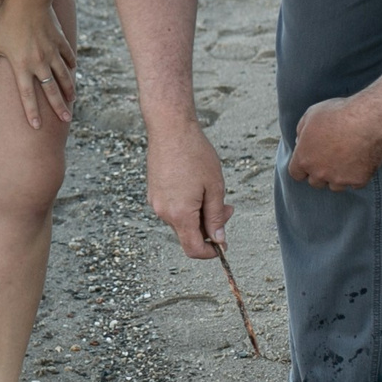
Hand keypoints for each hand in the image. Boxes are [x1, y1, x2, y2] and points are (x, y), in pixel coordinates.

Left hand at [0, 0, 76, 128]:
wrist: (28, 0)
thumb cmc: (5, 21)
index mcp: (22, 67)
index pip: (27, 96)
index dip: (32, 112)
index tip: (37, 126)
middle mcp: (39, 63)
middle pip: (51, 91)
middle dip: (59, 107)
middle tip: (67, 119)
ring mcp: (52, 52)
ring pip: (64, 76)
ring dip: (69, 89)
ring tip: (72, 100)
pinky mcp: (60, 41)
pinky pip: (68, 57)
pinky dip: (71, 66)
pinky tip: (73, 72)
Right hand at [146, 124, 231, 257]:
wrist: (170, 129)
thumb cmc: (194, 154)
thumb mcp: (215, 187)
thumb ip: (216, 217)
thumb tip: (219, 239)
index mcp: (180, 214)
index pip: (193, 249)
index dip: (210, 252)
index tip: (223, 245)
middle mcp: (163, 212)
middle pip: (188, 234)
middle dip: (209, 227)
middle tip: (227, 207)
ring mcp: (156, 202)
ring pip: (181, 221)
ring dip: (198, 214)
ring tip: (211, 191)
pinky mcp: (154, 192)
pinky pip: (173, 208)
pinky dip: (187, 206)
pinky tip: (196, 186)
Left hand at [287, 96, 381, 190]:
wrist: (367, 120)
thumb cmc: (338, 114)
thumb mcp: (311, 115)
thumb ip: (301, 131)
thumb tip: (300, 140)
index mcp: (304, 158)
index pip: (296, 173)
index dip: (303, 168)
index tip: (311, 161)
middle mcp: (319, 173)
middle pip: (315, 182)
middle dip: (321, 172)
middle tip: (331, 158)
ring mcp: (339, 179)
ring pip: (335, 186)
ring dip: (338, 176)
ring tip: (347, 159)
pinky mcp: (358, 180)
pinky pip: (355, 184)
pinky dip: (358, 175)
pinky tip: (361, 161)